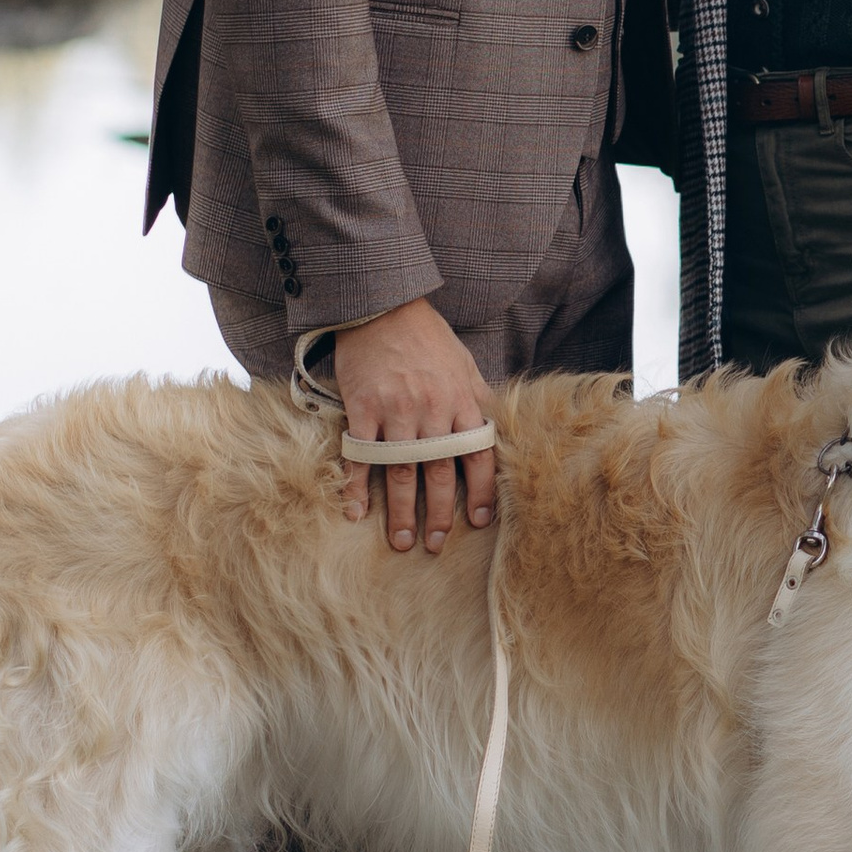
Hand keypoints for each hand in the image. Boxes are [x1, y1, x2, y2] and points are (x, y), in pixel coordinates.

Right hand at [332, 300, 495, 553]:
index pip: (477, 456)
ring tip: (401, 541)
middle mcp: (432, 410)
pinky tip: (357, 511)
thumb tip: (494, 430)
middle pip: (438, 472)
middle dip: (438, 514)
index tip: (480, 521)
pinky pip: (361, 454)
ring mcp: (395, 410)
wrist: (383, 307)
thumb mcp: (465, 364)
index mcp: (461, 401)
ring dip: (400, 510)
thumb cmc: (427, 337)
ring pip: (400, 471)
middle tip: (435, 544)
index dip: (482, 492)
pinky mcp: (362, 407)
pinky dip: (358, 485)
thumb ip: (477, 400)